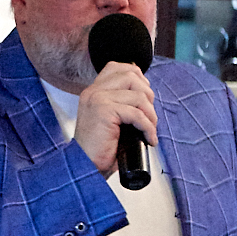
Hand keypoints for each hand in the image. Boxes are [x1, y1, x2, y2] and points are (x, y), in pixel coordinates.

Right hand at [73, 60, 157, 176]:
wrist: (85, 167)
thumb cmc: (99, 150)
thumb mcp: (110, 120)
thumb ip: (120, 104)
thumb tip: (146, 96)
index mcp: (93, 91)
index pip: (117, 67)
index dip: (137, 77)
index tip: (145, 97)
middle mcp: (93, 92)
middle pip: (131, 76)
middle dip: (148, 96)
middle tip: (149, 116)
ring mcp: (97, 100)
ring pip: (138, 95)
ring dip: (151, 114)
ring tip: (150, 129)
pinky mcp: (104, 111)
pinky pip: (137, 114)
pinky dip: (148, 127)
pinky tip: (148, 138)